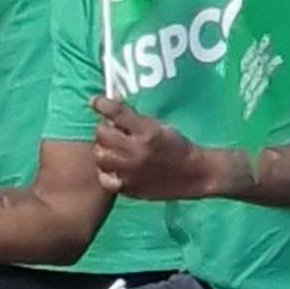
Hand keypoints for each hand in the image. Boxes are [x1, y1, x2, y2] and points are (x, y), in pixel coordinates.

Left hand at [91, 97, 224, 199]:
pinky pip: (104, 178)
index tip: (96, 101)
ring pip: (100, 155)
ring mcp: (130, 171)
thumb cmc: (177, 146)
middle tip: (111, 130)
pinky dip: (105, 170)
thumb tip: (110, 110)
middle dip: (104, 128)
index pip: (117, 113)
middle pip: (102, 134)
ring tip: (112, 148)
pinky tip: (113, 167)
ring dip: (103, 148)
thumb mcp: (160, 126)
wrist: (193, 174)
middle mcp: (136, 151)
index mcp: (147, 131)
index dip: (102, 104)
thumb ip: (135, 119)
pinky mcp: (128, 187)